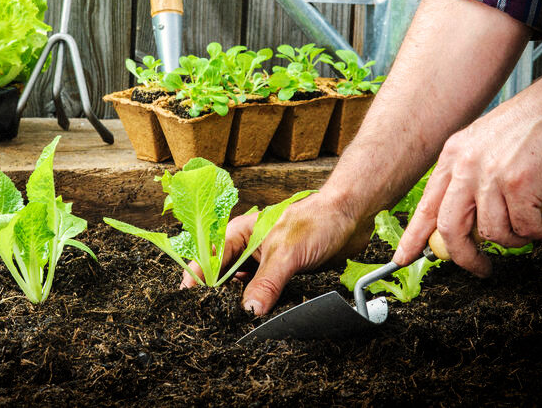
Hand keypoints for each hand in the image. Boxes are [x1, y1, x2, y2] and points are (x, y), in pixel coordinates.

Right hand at [181, 192, 372, 315]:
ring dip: (241, 304)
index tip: (189, 301)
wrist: (351, 217)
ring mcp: (265, 263)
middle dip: (218, 297)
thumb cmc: (317, 220)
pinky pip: (265, 294)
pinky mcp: (282, 275)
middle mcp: (248, 249)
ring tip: (233, 324)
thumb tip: (248, 312)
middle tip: (213, 320)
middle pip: (223, 277)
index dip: (197, 280)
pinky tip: (260, 319)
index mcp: (239, 234)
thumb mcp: (286, 253)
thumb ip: (266, 283)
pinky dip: (261, 306)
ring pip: (244, 288)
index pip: (209, 259)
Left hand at [393, 82, 541, 276]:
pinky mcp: (519, 184)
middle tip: (481, 268)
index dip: (414, 237)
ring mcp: (490, 175)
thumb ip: (471, 176)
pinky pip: (525, 229)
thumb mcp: (486, 144)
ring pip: (493, 233)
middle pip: (450, 228)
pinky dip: (541, 230)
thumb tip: (470, 217)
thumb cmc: (536, 123)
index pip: (426, 205)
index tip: (403, 258)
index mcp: (453, 155)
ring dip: (517, 240)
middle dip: (465, 257)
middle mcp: (465, 165)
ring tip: (534, 225)